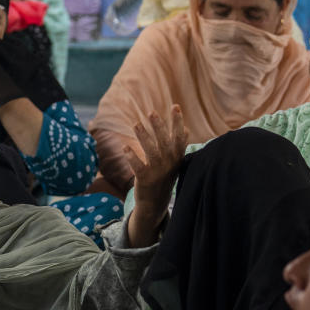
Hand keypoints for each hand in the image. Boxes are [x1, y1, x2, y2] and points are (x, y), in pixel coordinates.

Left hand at [125, 105, 187, 246]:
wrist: (155, 204)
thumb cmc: (164, 179)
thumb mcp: (175, 163)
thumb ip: (178, 147)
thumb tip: (185, 130)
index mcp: (177, 158)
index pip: (179, 137)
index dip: (177, 122)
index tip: (175, 106)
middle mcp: (169, 164)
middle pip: (164, 141)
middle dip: (158, 126)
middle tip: (151, 112)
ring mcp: (158, 172)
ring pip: (151, 151)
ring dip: (143, 137)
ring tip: (135, 124)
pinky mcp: (145, 180)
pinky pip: (138, 167)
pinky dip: (132, 157)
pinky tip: (125, 147)